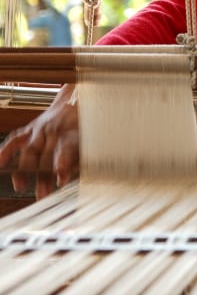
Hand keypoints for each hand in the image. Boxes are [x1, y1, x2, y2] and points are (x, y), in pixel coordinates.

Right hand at [0, 84, 79, 199]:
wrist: (77, 100)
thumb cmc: (85, 125)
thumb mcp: (91, 141)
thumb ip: (80, 159)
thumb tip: (71, 177)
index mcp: (73, 134)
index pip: (66, 149)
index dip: (63, 164)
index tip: (61, 179)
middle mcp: (54, 131)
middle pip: (45, 155)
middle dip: (42, 176)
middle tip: (42, 194)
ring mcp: (40, 129)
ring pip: (29, 149)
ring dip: (24, 169)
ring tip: (20, 186)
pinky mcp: (30, 129)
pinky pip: (15, 139)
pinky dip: (6, 150)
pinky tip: (1, 162)